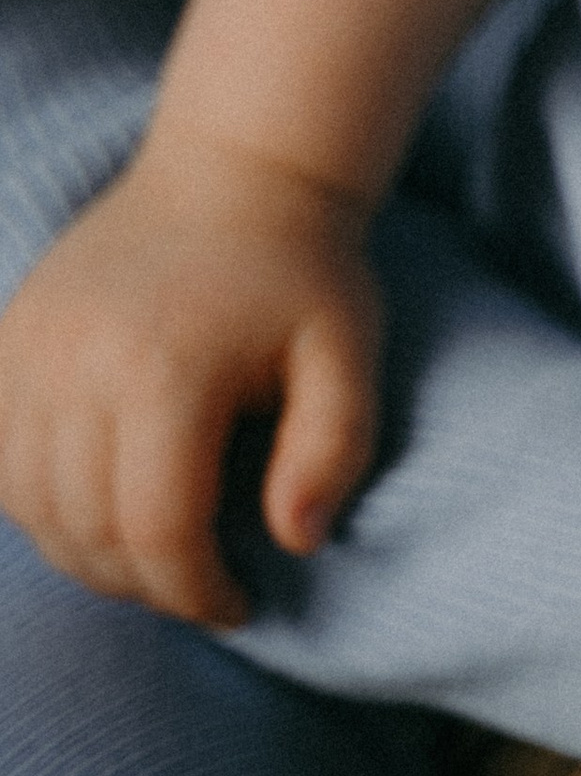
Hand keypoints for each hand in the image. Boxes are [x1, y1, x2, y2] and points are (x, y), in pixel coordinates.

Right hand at [0, 135, 382, 624]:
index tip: (238, 605)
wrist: (235, 171)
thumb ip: (334, 451)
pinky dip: (38, 504)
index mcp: (167, 367)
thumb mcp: (351, 355)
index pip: (157, 530)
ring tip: (154, 555)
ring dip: (86, 554)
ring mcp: (29, 347)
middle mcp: (78, 359)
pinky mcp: (7, 339)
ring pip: (29, 505)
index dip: (194, 592)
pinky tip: (100, 505)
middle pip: (85, 529)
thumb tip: (295, 541)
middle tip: (197, 588)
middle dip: (144, 585)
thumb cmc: (303, 273)